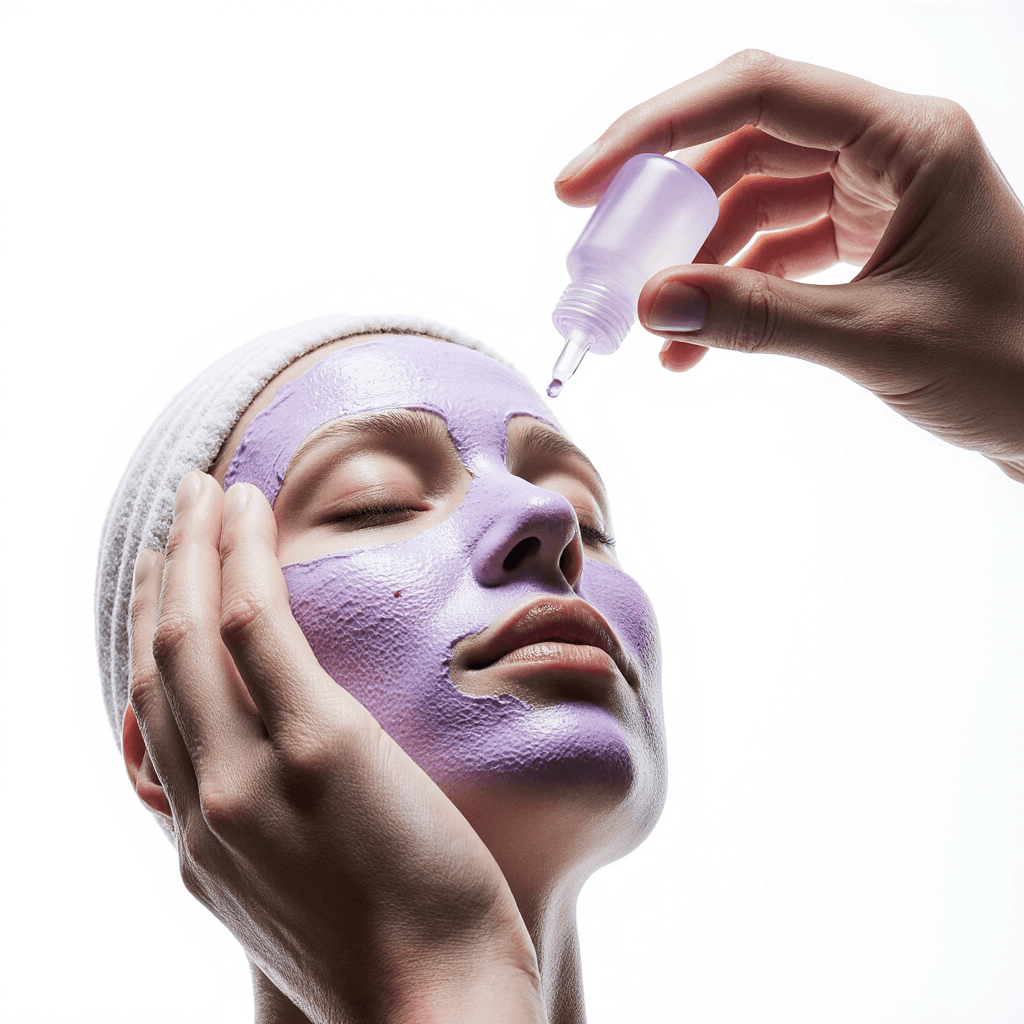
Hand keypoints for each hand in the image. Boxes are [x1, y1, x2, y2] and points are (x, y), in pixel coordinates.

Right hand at [124, 470, 546, 1023]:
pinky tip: (246, 507)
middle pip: (158, 661)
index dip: (152, 635)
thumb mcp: (295, 898)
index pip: (154, 715)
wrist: (434, 1010)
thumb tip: (271, 777)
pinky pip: (253, 625)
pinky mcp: (315, 747)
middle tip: (179, 512)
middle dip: (163, 575)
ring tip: (207, 490)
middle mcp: (201, 804)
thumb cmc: (390, 955)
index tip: (168, 583)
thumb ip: (263, 833)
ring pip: (191, 631)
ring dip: (195, 547)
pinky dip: (241, 556)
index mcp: (198, 841)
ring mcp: (248, 775)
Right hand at [554, 50, 1023, 480]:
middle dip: (663, 197)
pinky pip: (770, 251)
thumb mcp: (875, 338)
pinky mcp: (858, 240)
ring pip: (748, 200)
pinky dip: (726, 291)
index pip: (760, 96)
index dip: (659, 129)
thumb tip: (652, 304)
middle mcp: (885, 150)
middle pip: (742, 142)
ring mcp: (869, 195)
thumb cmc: (1007, 365)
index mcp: (907, 139)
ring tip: (644, 317)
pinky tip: (690, 343)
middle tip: (597, 247)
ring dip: (690, 256)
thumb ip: (759, 318)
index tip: (585, 182)